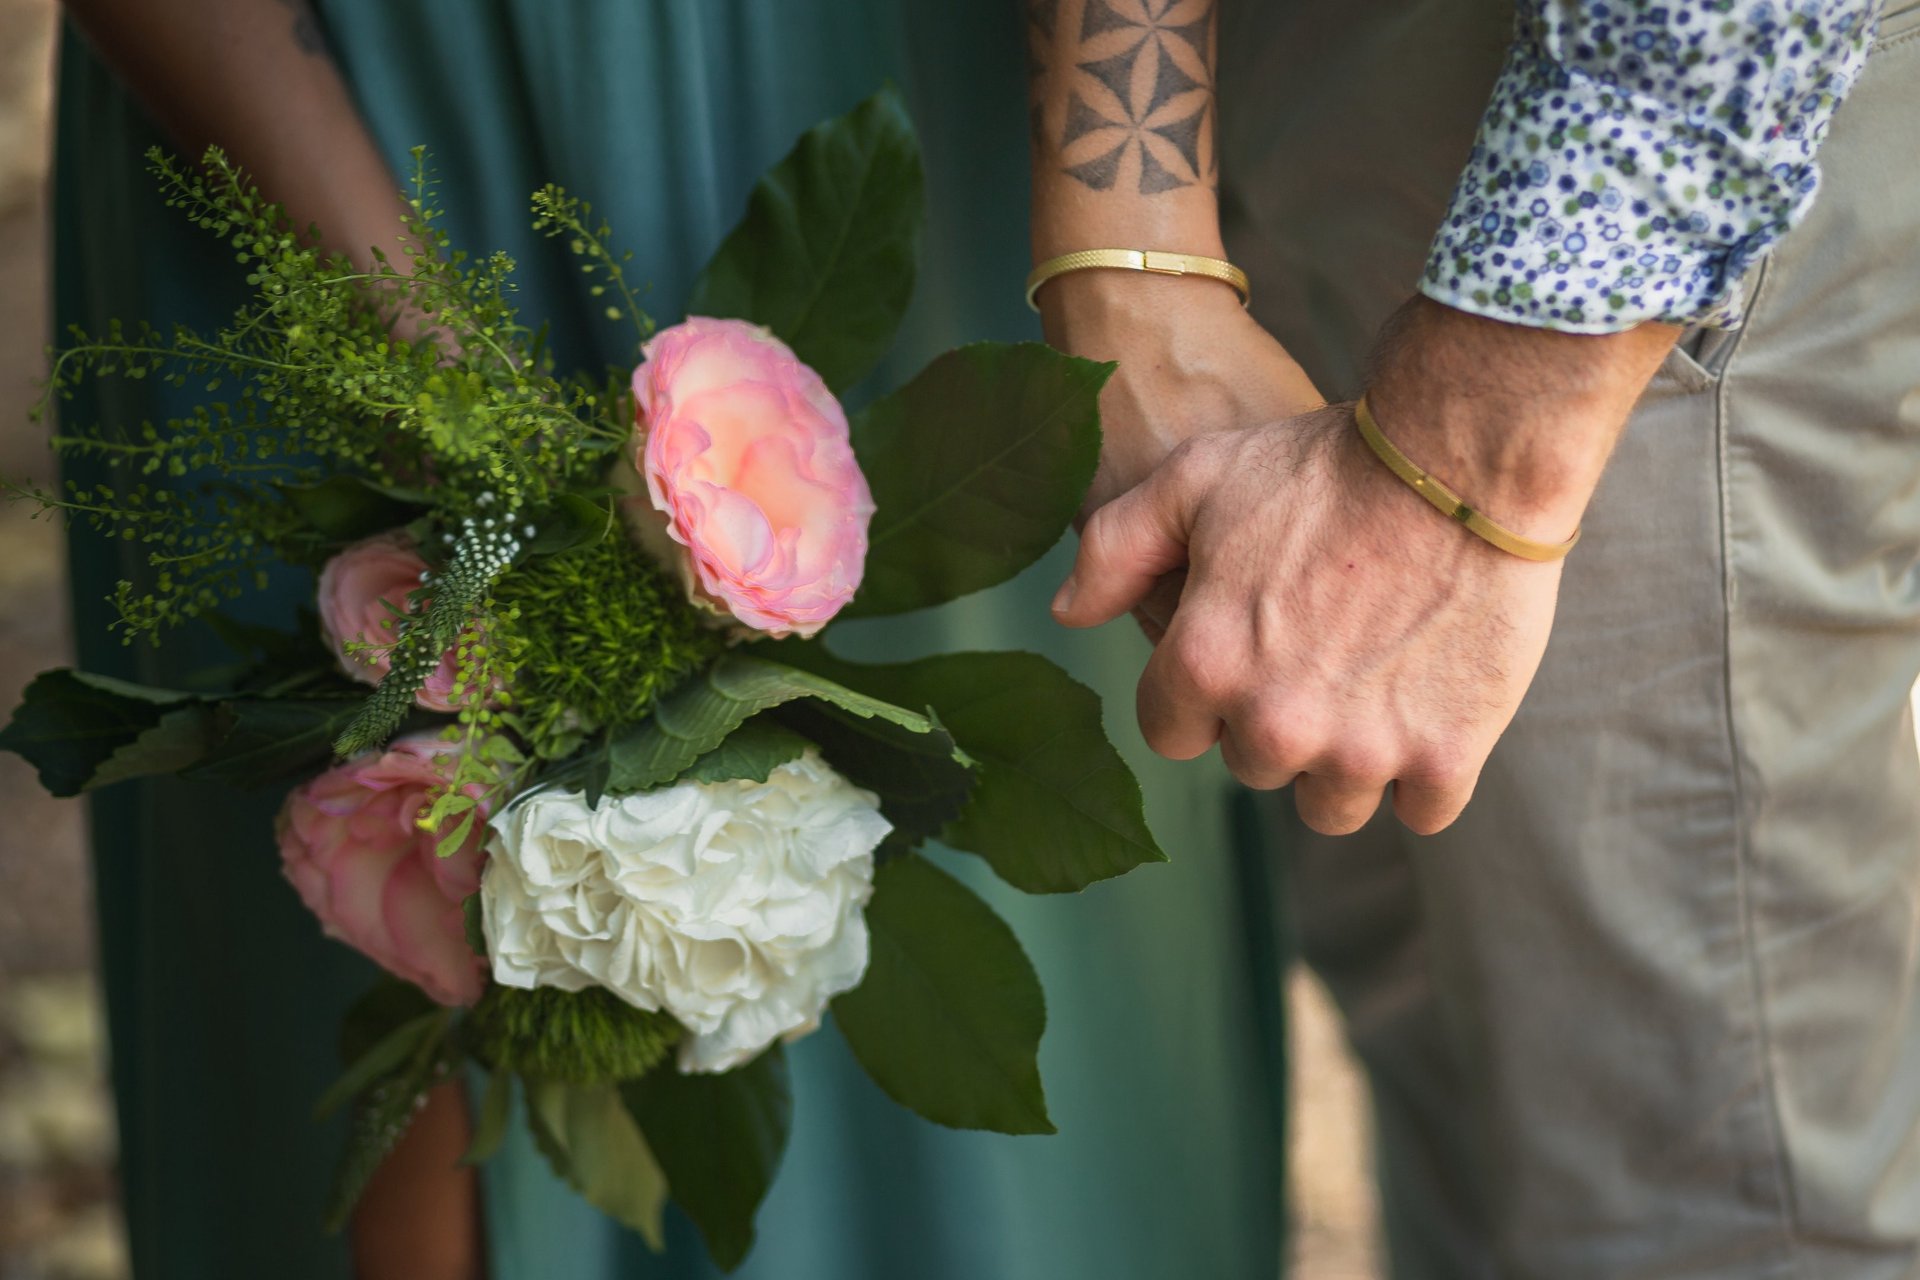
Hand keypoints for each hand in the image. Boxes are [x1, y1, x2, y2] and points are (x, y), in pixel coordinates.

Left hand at [1051, 297, 1675, 833]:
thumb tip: (1066, 613)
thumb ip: (1117, 548)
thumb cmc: (1323, 463)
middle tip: (1318, 653)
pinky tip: (1432, 708)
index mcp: (1205, 665)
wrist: (1463, 460)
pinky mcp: (1445, 756)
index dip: (1202, 693)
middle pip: (1254, 767)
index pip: (1171, 733)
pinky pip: (1421, 809)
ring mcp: (1362, 749)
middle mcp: (1274, 723)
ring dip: (1346, 762)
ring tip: (1372, 686)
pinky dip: (1427, 772)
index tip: (1244, 652)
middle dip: (1275, 722)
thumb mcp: (1195, 478)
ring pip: (1331, 805)